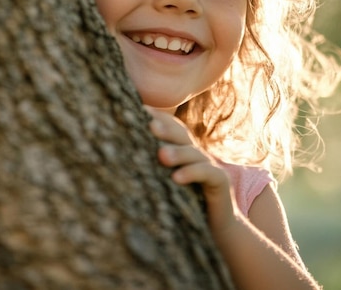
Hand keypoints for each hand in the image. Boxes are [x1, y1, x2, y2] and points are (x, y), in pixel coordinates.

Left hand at [145, 106, 237, 237]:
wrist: (218, 229)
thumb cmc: (185, 205)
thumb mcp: (166, 184)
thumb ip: (151, 168)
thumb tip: (119, 158)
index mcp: (183, 150)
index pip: (171, 127)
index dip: (158, 118)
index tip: (139, 110)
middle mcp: (196, 153)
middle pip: (181, 134)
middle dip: (166, 128)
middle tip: (149, 124)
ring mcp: (210, 165)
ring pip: (193, 153)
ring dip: (177, 153)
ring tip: (161, 155)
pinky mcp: (220, 182)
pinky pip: (207, 173)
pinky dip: (191, 173)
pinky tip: (176, 178)